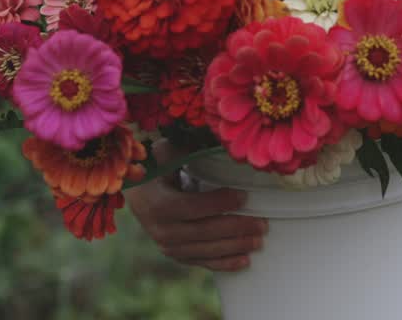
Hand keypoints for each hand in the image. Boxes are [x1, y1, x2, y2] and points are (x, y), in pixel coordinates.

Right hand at [125, 140, 268, 271]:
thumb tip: (212, 138)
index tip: (244, 196)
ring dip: (235, 246)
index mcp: (157, 203)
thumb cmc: (159, 170)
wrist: (139, 196)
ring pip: (206, 250)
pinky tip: (245, 261)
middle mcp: (160, 229)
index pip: (191, 206)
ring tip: (259, 240)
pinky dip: (224, 263)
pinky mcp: (176, 255)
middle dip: (236, 228)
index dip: (218, 203)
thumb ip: (183, 151)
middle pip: (203, 231)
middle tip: (262, 223)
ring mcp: (168, 246)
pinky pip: (202, 262)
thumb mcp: (165, 156)